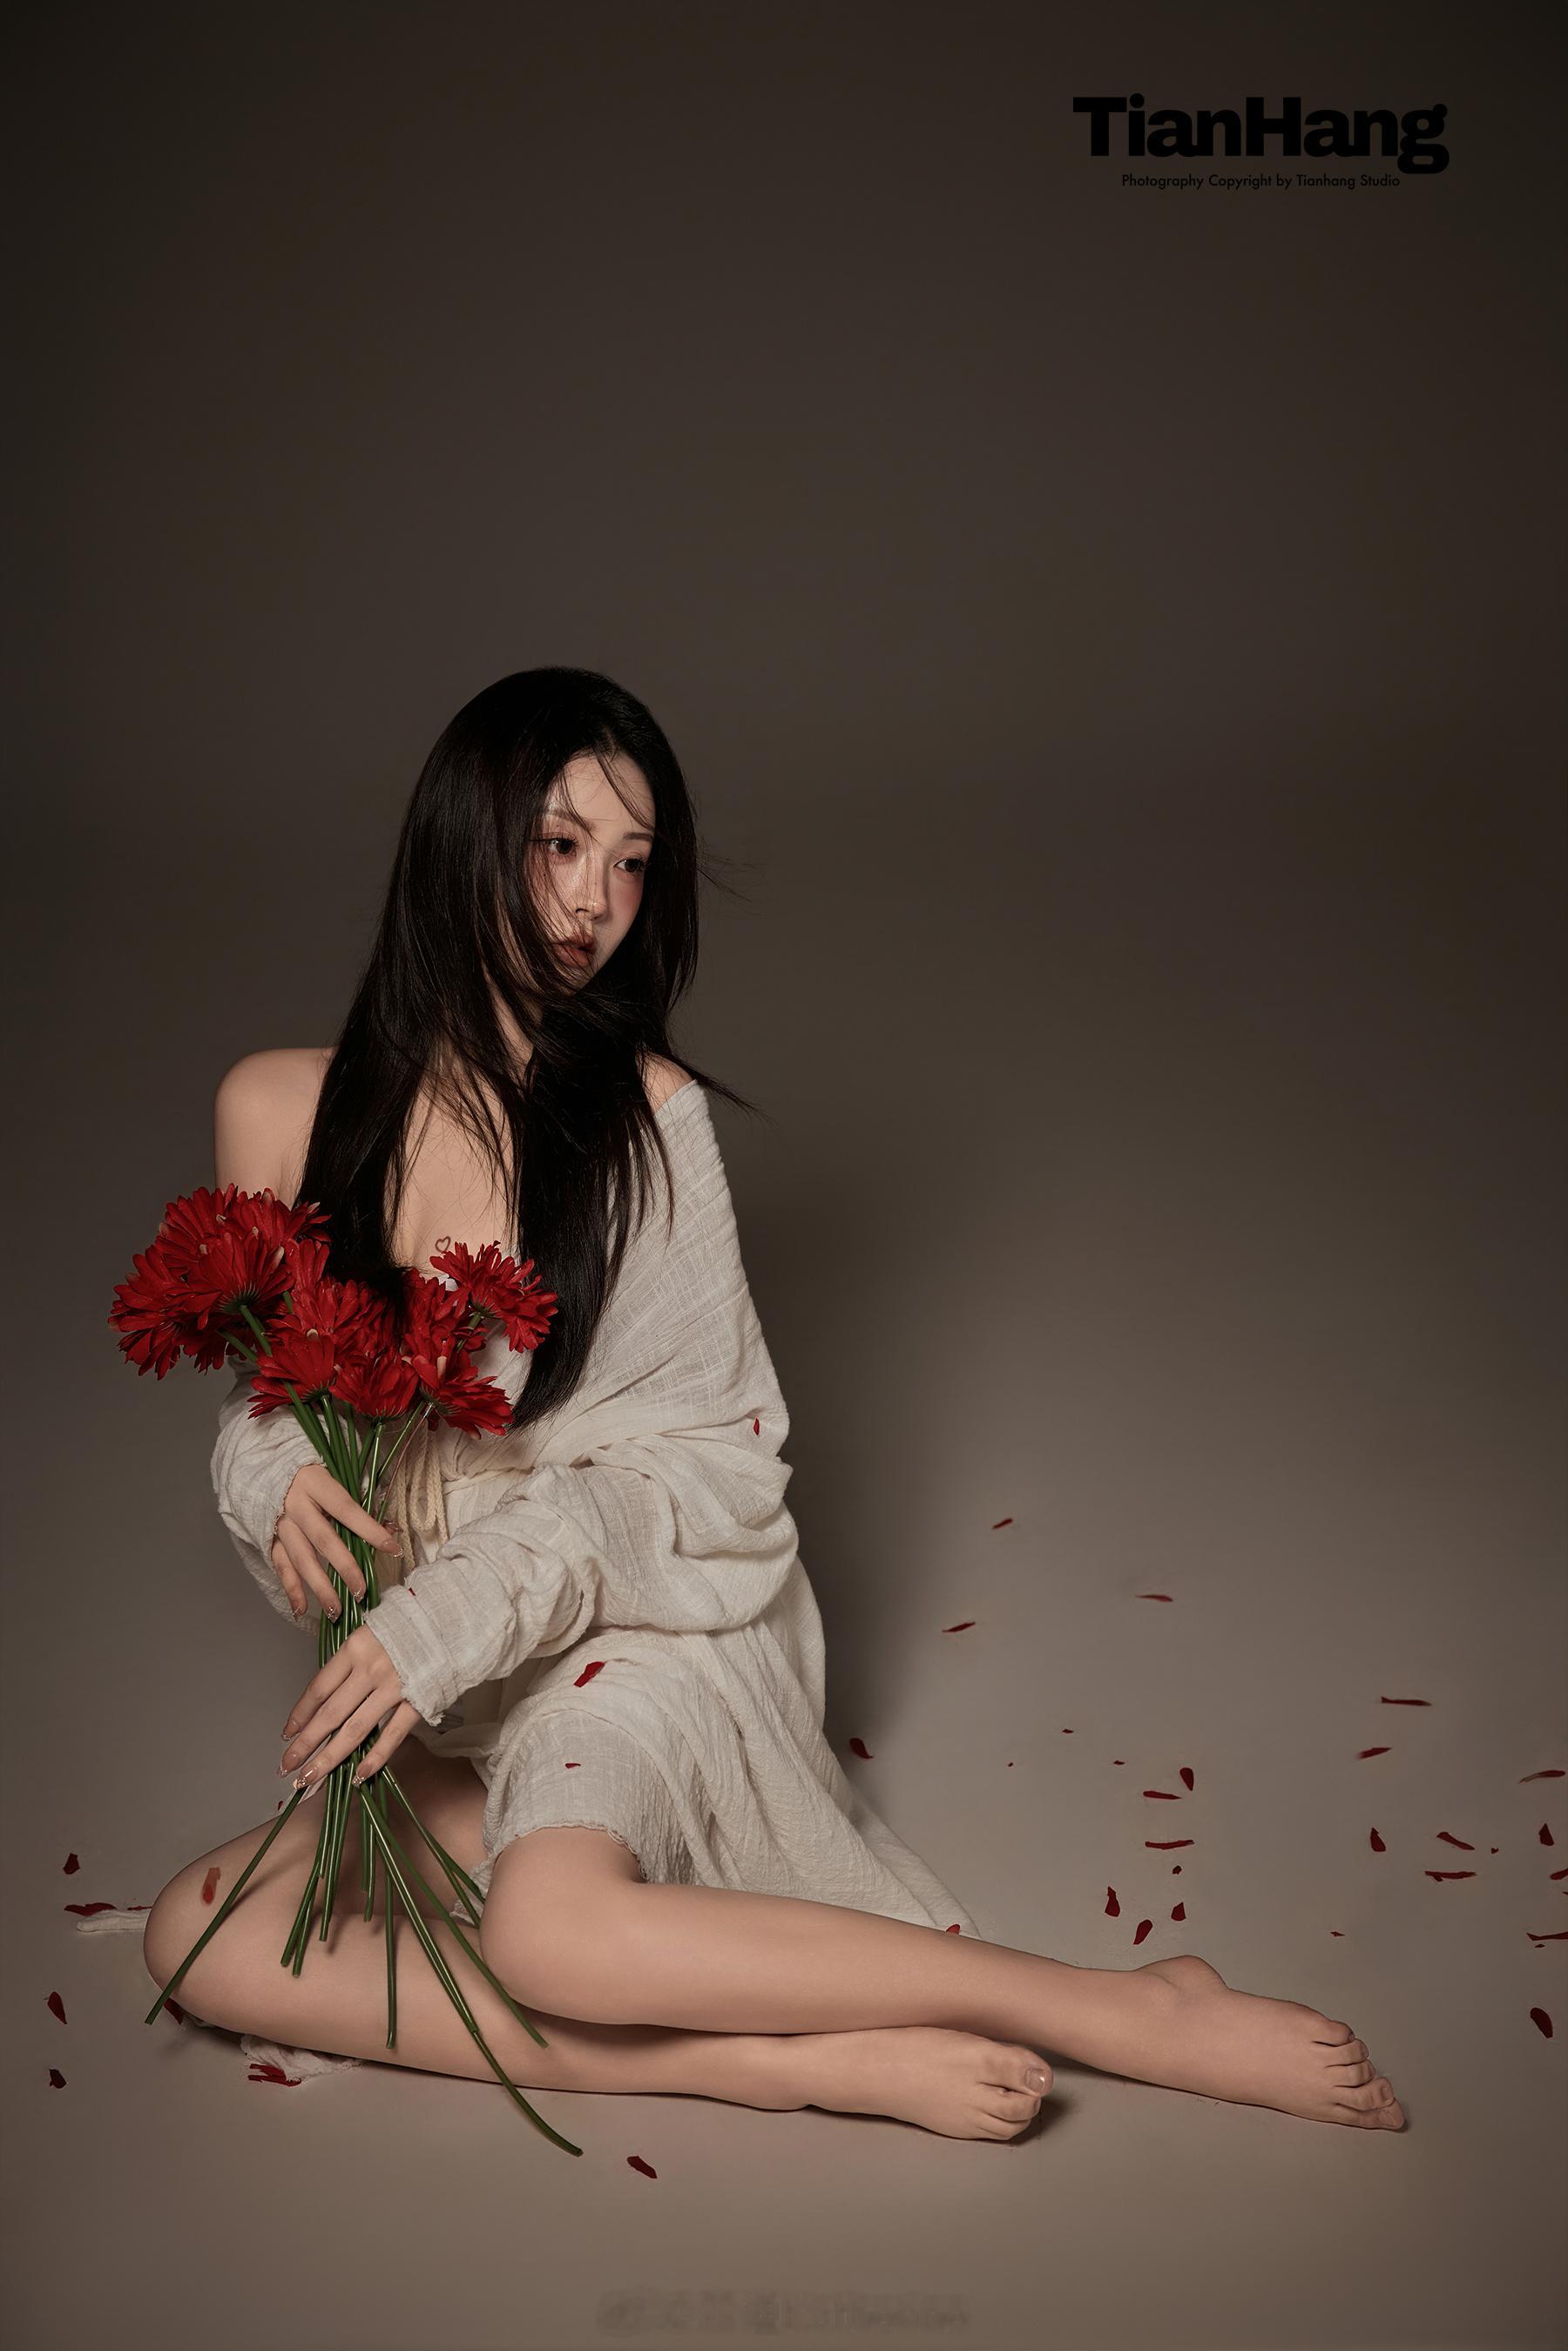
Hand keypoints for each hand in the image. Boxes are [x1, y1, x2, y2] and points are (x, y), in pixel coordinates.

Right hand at [271, 1461, 399, 1621]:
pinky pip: (282, 1567)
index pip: (347, 1509)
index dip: (370, 1529)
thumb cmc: (313, 1474)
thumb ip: (363, 1503)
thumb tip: (392, 1529)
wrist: (266, 1470)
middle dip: (344, 1567)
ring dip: (319, 1587)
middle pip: (323, 1539)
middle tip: (361, 1590)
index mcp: (315, 1482)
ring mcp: (280, 1523)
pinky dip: (291, 1589)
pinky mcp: (271, 1538)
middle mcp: (295, 1504)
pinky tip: (301, 1609)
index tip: (392, 1548)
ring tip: (336, 1611)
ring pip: (301, 1559)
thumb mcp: (337, 1477)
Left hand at [279, 1623, 422, 1791]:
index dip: (300, 1714)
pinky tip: (357, 1776)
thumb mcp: (373, 1632)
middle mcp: (370, 1669)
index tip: (287, 1735)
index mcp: (355, 1647)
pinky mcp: (417, 1701)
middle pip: (329, 1713)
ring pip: (354, 1730)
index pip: (319, 1688)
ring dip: (329, 1757)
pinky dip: (374, 1758)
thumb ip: (352, 1661)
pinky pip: (391, 1736)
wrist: (455, 1620)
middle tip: (288, 1767)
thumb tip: (327, 1697)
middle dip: (305, 1744)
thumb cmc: (411, 1625)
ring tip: (311, 1777)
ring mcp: (394, 1687)